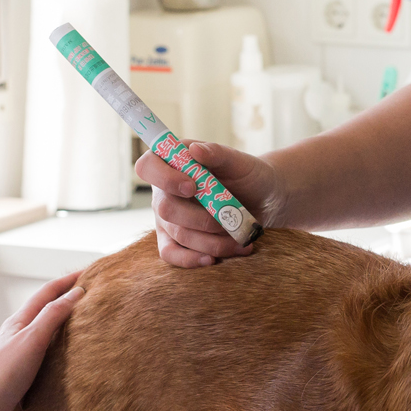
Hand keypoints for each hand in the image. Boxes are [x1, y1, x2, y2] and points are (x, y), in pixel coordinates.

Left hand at [0, 270, 83, 410]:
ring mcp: (21, 357)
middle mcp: (19, 336)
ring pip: (48, 336)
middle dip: (69, 300)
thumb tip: (75, 293)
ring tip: (89, 326)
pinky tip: (73, 361)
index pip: (47, 292)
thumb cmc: (2, 374)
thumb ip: (53, 315)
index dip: (68, 280)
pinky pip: (48, 358)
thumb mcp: (31, 339)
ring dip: (67, 328)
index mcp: (19, 322)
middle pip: (47, 311)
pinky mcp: (24, 377)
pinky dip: (63, 353)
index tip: (90, 272)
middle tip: (93, 296)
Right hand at [138, 140, 283, 267]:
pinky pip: (171, 255)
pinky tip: (212, 260)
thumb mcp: (240, 162)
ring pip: (178, 235)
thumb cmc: (249, 176)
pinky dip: (191, 259)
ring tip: (240, 240)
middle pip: (165, 208)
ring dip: (211, 241)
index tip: (192, 187)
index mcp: (172, 164)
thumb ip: (217, 153)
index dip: (165, 179)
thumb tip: (195, 150)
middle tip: (229, 219)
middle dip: (201, 219)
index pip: (147, 167)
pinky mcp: (175, 241)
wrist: (263, 202)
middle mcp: (164, 191)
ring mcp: (167, 218)